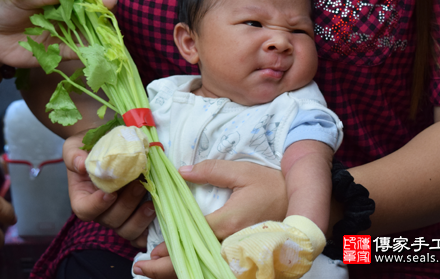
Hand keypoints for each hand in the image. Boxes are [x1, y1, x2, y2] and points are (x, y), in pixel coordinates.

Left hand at [0, 0, 117, 68]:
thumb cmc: (1, 8)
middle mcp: (68, 8)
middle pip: (93, 3)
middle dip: (105, 1)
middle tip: (108, 0)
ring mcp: (68, 29)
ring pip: (93, 26)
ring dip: (104, 24)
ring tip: (109, 22)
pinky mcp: (63, 50)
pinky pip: (80, 50)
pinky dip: (91, 50)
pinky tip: (99, 49)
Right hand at [63, 132, 155, 247]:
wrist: (108, 144)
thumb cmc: (89, 147)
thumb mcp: (75, 147)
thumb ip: (75, 156)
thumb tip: (81, 164)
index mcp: (82, 198)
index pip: (85, 211)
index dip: (97, 205)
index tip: (110, 193)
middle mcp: (100, 211)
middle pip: (110, 220)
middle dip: (126, 205)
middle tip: (139, 185)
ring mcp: (118, 216)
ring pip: (127, 230)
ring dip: (140, 217)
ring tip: (151, 201)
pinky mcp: (134, 216)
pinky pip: (141, 232)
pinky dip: (149, 226)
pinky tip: (157, 211)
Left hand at [135, 160, 287, 277]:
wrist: (298, 201)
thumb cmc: (270, 185)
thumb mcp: (241, 171)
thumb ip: (210, 170)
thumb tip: (181, 172)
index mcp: (229, 222)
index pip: (193, 236)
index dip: (170, 244)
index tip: (150, 250)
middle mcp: (232, 243)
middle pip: (194, 261)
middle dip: (165, 268)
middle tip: (141, 268)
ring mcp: (239, 253)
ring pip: (203, 269)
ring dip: (176, 273)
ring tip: (152, 272)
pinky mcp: (243, 256)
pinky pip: (215, 268)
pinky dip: (195, 269)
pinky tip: (180, 268)